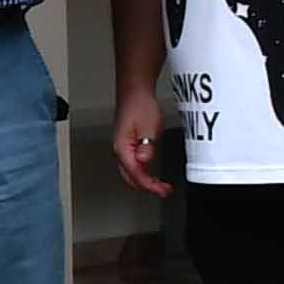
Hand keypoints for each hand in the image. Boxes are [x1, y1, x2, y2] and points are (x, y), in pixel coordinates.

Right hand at [113, 81, 173, 198]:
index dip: (150, 185)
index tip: (162, 190)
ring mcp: (123, 149)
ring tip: (160, 186)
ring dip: (145, 181)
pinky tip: (152, 174)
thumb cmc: (139, 106)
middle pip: (131, 177)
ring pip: (131, 173)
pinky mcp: (128, 146)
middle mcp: (120, 151)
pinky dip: (143, 173)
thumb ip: (147, 146)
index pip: (136, 174)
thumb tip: (144, 161)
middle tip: (163, 191)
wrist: (134, 92)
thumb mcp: (148, 126)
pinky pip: (133, 165)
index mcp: (123, 148)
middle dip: (147, 187)